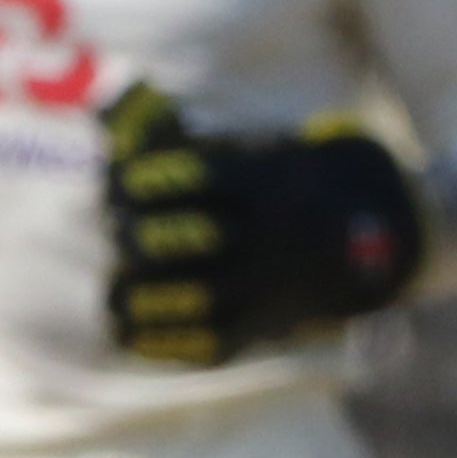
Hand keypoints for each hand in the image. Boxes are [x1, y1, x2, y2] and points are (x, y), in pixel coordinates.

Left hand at [96, 83, 427, 365]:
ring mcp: (268, 283)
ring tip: (112, 295)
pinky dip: (164, 342)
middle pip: (194, 236)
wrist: (357, 233)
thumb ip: (170, 137)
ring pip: (198, 296)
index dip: (146, 182)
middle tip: (115, 235)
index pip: (195, 177)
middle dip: (140, 236)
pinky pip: (211, 341)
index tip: (117, 185)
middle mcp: (267, 233)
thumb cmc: (273, 182)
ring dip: (143, 297)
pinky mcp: (264, 325)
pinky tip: (128, 331)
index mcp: (263, 181)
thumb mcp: (238, 148)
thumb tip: (99, 115)